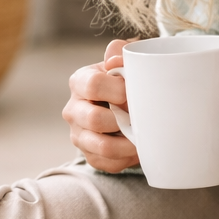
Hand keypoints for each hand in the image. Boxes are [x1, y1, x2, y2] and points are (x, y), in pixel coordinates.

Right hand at [62, 39, 139, 172]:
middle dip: (123, 119)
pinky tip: (138, 148)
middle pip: (95, 119)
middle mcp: (74, 110)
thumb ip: (120, 54)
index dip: (118, 89)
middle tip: (142, 116)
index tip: (134, 92)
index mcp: (80, 82)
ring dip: (128, 143)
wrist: (121, 105)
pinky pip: (108, 163)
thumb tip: (115, 57)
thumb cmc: (123, 82)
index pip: (93, 84)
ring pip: (102, 146)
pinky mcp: (89, 155)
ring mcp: (79, 135)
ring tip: (144, 136)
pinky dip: (127, 158)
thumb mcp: (122, 64)